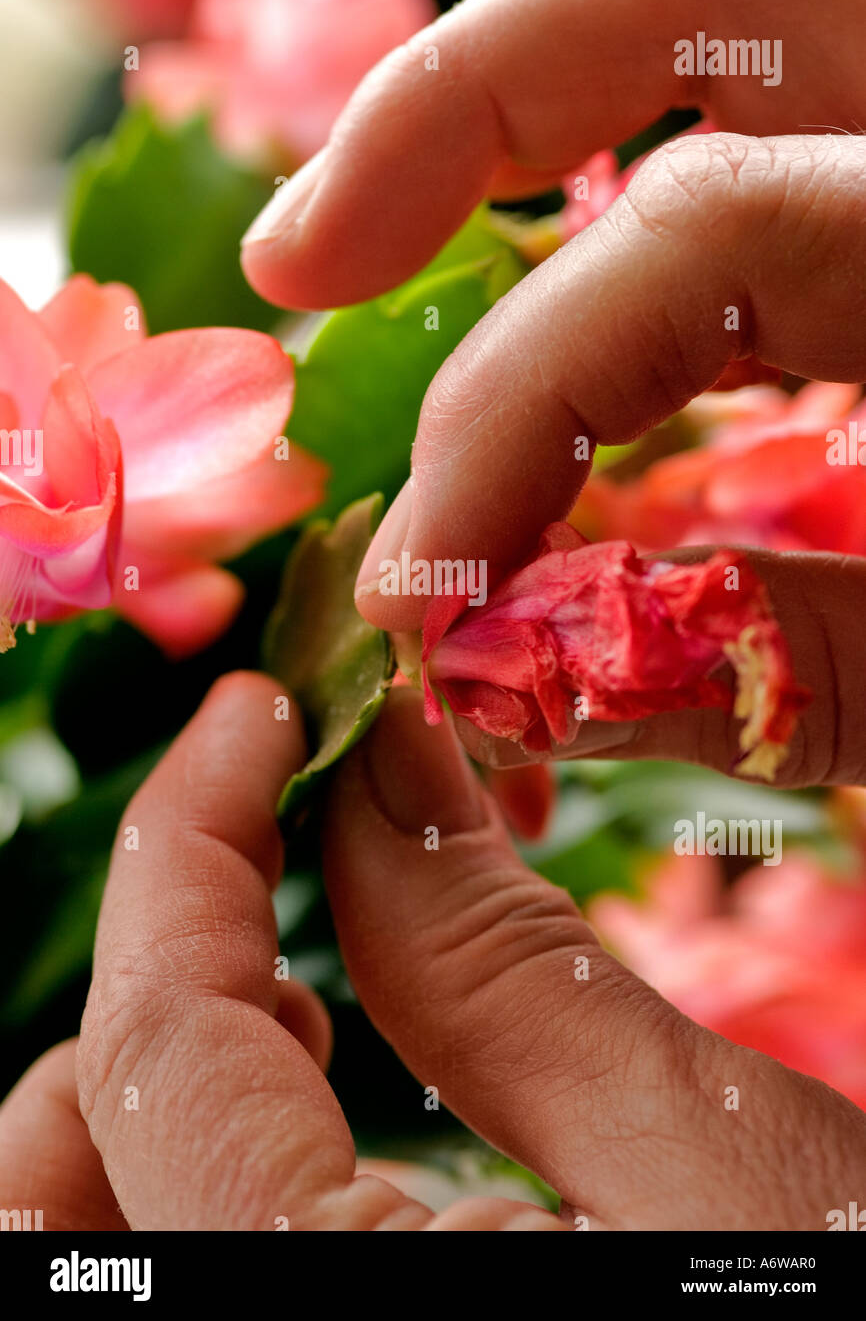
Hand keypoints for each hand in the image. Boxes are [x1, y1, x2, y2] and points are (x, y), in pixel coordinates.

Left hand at [4, 675, 863, 1229]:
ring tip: (300, 1000)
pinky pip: (187, 1264)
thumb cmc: (859, 1319)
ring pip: (94, 1234)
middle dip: (135, 991)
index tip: (255, 712)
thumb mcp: (711, 1161)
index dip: (184, 837)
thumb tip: (384, 767)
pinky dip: (206, 1166)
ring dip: (153, 1084)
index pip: (153, 1044)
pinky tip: (325, 1110)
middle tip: (259, 870)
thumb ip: (504, 963)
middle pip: (47, 1182)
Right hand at [241, 0, 865, 784]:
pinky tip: (563, 310)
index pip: (703, 238)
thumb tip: (532, 677)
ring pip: (726, 24)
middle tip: (299, 259)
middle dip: (466, 107)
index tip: (418, 599)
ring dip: (529, 115)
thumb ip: (787, 665)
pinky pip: (764, 129)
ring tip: (371, 249)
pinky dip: (634, 190)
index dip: (518, 407)